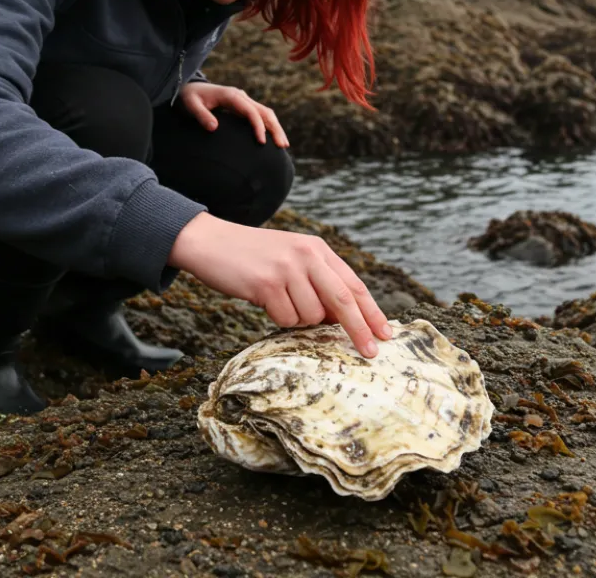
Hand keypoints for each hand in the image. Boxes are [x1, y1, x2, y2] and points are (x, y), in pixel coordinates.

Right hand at [168, 213, 393, 357]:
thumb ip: (317, 281)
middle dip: (359, 329)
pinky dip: (278, 318)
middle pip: (343, 300)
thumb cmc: (252, 257)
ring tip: (278, 301)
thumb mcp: (291, 258)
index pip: (353, 284)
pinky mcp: (266, 284)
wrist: (209, 242)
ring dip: (299, 320)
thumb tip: (342, 320)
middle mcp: (306, 256)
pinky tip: (263, 300)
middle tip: (370, 353)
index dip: (371, 311)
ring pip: (311, 316)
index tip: (386, 334)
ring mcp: (286, 269)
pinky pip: (286, 319)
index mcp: (317, 249)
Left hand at [180, 82, 288, 147]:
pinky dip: (268, 126)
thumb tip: (214, 127)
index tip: (262, 142)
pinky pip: (259, 115)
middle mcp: (240, 96)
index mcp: (231, 96)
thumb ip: (201, 116)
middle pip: (264, 111)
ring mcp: (243, 100)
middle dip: (275, 128)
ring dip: (275, 128)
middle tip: (282, 146)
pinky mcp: (242, 106)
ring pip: (265, 113)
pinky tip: (272, 139)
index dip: (258, 126)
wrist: (189, 88)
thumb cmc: (189, 98)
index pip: (251, 112)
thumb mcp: (191, 106)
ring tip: (283, 145)